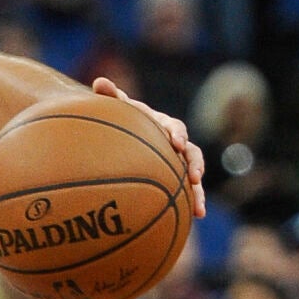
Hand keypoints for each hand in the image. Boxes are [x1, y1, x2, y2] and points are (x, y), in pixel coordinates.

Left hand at [92, 78, 206, 216]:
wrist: (125, 131)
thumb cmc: (122, 118)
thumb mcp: (117, 107)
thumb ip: (110, 95)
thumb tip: (99, 81)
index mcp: (163, 124)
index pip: (174, 127)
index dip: (178, 134)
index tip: (176, 144)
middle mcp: (175, 142)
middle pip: (192, 153)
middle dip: (194, 165)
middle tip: (194, 177)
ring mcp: (177, 161)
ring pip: (193, 175)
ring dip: (198, 191)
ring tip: (199, 209)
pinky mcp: (175, 177)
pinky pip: (187, 190)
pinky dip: (192, 201)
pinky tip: (194, 217)